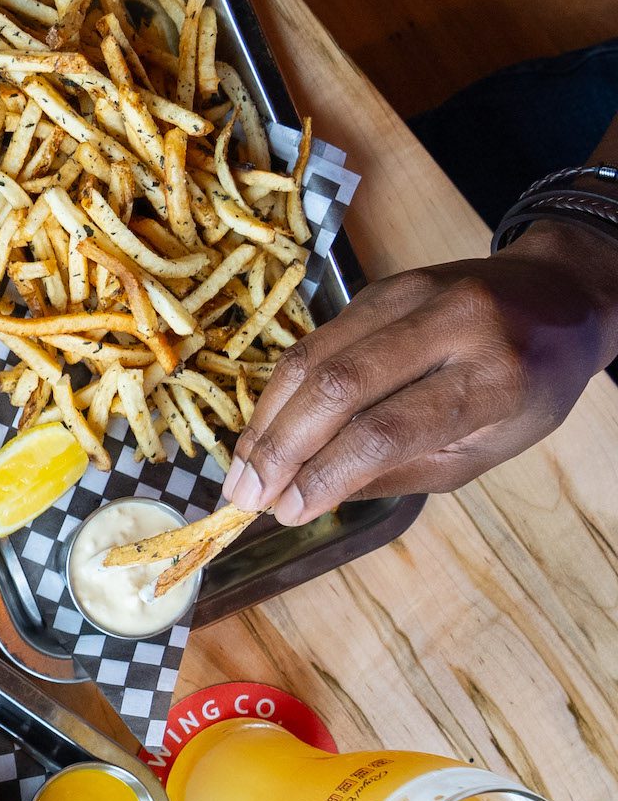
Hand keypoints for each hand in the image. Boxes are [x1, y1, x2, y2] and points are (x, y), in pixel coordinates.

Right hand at [222, 218, 617, 523]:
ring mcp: (410, 296)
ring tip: (242, 473)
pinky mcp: (379, 288)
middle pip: (338, 387)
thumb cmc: (528, 389)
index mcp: (495, 379)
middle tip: (247, 497)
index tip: (288, 513)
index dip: (326, 474)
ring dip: (266, 423)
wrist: (558, 295)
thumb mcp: (484, 448)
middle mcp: (453, 326)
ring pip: (313, 357)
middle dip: (281, 449)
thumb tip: (305, 498)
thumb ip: (399, 471)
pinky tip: (264, 432)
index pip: (389, 430)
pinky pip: (315, 342)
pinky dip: (280, 394)